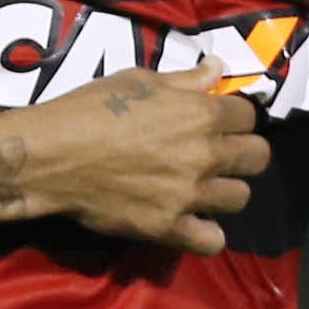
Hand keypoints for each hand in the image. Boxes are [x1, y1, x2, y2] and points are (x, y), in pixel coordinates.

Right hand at [26, 67, 269, 254]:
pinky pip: (212, 240)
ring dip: (225, 191)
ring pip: (239, 197)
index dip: (235, 117)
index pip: (249, 115)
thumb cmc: (90, 109)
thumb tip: (219, 68)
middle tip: (218, 155)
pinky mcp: (168, 226)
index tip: (219, 122)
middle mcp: (204, 154)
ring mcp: (189, 194)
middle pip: (257, 157)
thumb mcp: (138, 80)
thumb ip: (185, 79)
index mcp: (200, 113)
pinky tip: (192, 222)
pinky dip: (206, 233)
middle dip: (242, 153)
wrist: (51, 155)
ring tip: (202, 188)